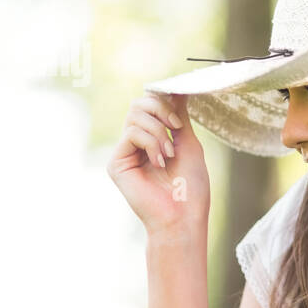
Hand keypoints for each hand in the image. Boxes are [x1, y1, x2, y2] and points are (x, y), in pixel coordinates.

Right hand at [107, 92, 210, 235]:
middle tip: (176, 127)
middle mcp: (136, 144)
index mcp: (153, 139)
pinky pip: (132, 133)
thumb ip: (179, 117)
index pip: (150, 105)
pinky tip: (159, 162)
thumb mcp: (189, 144)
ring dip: (160, 132)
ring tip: (170, 155)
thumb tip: (178, 89)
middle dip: (161, 110)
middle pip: (139, 104)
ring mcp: (125, 153)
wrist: (183, 217)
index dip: (164, 100)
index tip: (180, 111)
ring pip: (135, 116)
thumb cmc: (191, 187)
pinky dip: (151, 143)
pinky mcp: (116, 163)